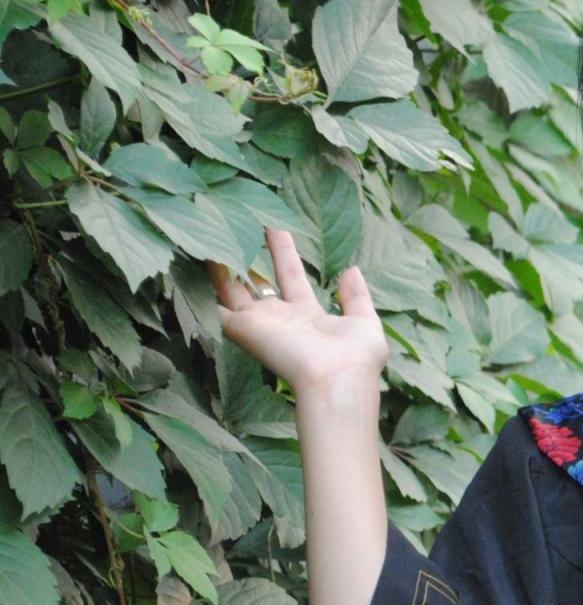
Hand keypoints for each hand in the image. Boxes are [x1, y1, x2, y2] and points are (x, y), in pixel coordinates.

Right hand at [209, 228, 387, 393]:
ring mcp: (260, 323)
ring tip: (208, 239)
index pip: (291, 276)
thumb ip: (356, 297)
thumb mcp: (365, 322)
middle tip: (238, 225)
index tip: (276, 227)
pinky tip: (195, 264)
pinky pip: (216, 308)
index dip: (283, 253)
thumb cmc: (356, 357)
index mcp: (309, 315)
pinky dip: (203, 289)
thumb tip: (351, 269)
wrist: (337, 379)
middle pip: (259, 281)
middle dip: (248, 254)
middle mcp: (280, 318)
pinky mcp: (243, 329)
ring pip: (232, 291)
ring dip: (221, 268)